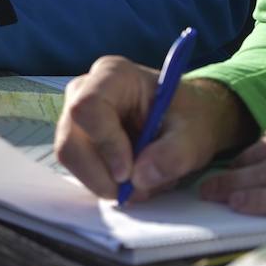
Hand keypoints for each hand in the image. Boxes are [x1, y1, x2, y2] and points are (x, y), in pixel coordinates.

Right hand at [55, 57, 254, 201]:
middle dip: (100, 174)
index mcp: (113, 75)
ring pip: (70, 158)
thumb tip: (139, 179)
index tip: (129, 173)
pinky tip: (130, 179)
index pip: (88, 107)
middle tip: (135, 190)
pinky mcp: (78, 138)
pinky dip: (103, 182)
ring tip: (141, 184)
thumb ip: (173, 155)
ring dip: (103, 181)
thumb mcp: (194, 135)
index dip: (105, 144)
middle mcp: (84, 90)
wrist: (186, 120)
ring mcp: (76, 115)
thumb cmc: (190, 117)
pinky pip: (77, 167)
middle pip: (70, 140)